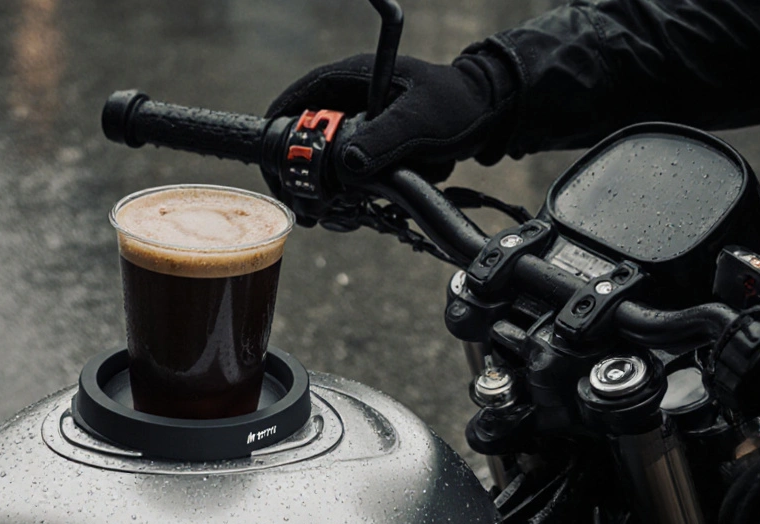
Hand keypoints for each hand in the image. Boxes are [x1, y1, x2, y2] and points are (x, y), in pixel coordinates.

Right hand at [265, 52, 518, 181]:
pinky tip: (359, 204)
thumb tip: (347, 163)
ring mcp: (361, 121)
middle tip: (299, 198)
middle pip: (306, 130)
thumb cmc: (457, 105)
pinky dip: (352, 188)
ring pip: (327, 154)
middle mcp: (351, 97)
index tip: (270, 156)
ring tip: (327, 210)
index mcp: (353, 77)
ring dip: (327, 183)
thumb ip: (384, 139)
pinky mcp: (373, 143)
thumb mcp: (420, 122)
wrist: (489, 114)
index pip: (301, 94)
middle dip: (300, 166)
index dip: (279, 123)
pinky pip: (350, 168)